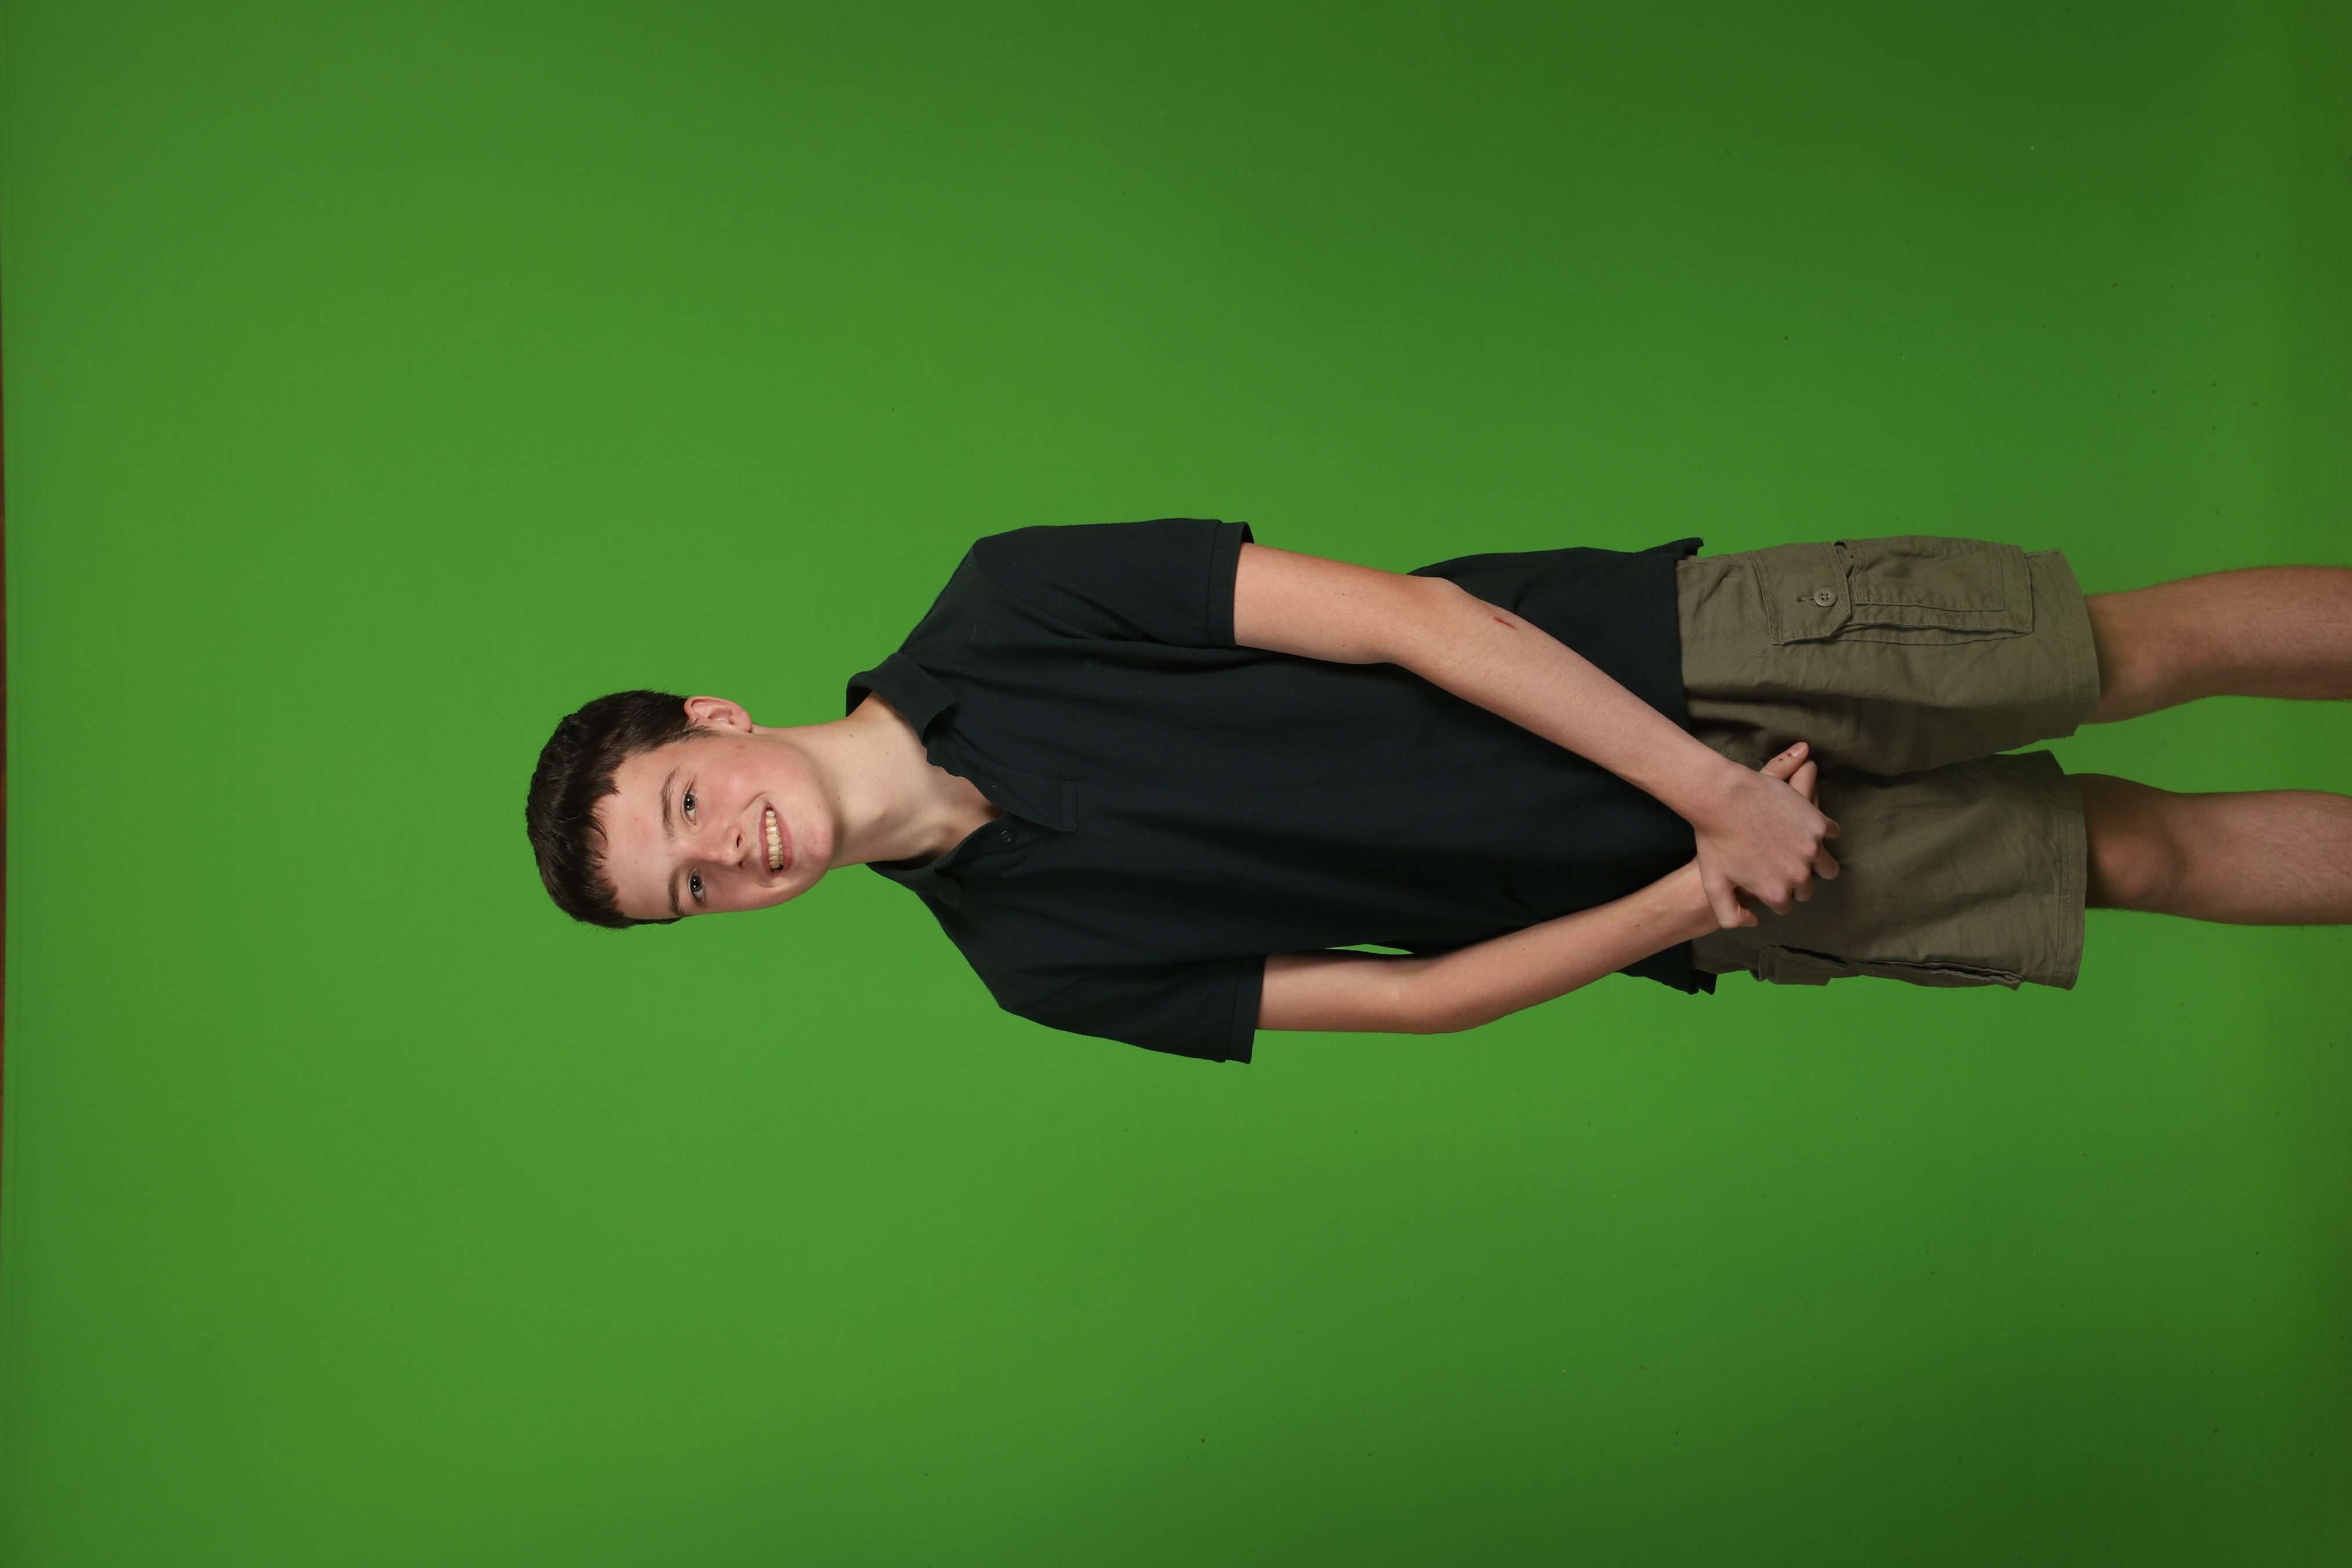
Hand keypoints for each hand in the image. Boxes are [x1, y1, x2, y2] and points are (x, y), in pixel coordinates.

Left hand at [1691, 742, 1840, 928]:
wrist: (1722, 797)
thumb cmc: (1714, 839)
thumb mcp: (1714, 884)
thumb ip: (1730, 915)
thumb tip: (1754, 922)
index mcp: (1776, 892)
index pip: (1786, 905)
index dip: (1775, 892)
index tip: (1767, 878)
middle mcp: (1798, 875)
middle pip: (1807, 889)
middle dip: (1795, 880)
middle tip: (1780, 862)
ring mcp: (1811, 849)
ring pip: (1827, 867)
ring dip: (1817, 862)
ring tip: (1801, 851)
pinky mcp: (1818, 824)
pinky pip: (1832, 833)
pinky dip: (1823, 831)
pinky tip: (1807, 827)